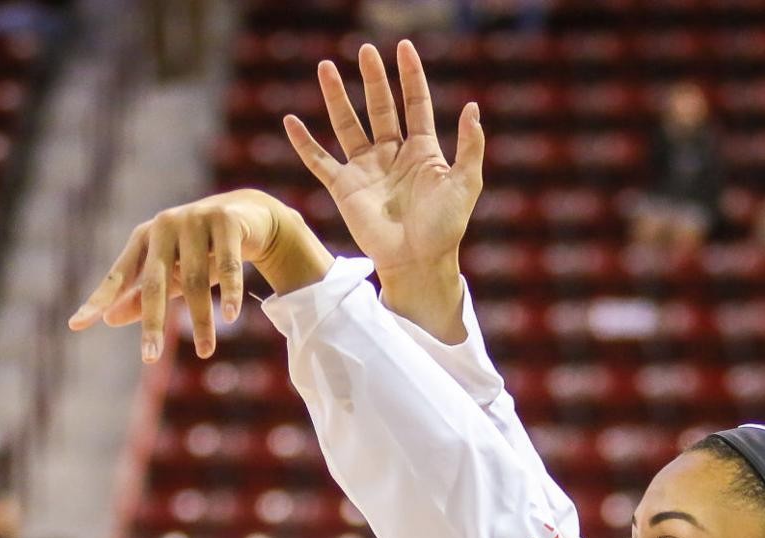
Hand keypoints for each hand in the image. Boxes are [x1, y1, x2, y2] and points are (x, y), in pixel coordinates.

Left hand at [67, 188, 331, 360]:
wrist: (249, 215)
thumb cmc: (203, 250)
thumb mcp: (172, 273)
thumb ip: (143, 295)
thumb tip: (109, 320)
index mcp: (143, 239)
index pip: (118, 275)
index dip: (98, 300)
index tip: (76, 325)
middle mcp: (163, 226)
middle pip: (155, 282)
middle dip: (153, 323)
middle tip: (149, 358)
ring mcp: (194, 219)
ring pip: (195, 280)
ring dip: (201, 320)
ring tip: (205, 352)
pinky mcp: (226, 219)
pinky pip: (227, 263)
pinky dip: (230, 291)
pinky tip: (230, 316)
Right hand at [285, 41, 483, 340]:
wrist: (417, 262)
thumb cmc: (445, 228)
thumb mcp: (466, 183)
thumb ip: (470, 146)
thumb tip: (473, 107)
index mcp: (422, 151)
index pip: (415, 104)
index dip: (410, 76)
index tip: (404, 48)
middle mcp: (392, 156)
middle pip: (380, 107)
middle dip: (373, 78)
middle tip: (365, 50)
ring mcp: (366, 171)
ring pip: (347, 125)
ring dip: (336, 97)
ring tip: (325, 67)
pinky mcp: (344, 189)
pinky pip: (320, 161)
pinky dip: (304, 142)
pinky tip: (291, 121)